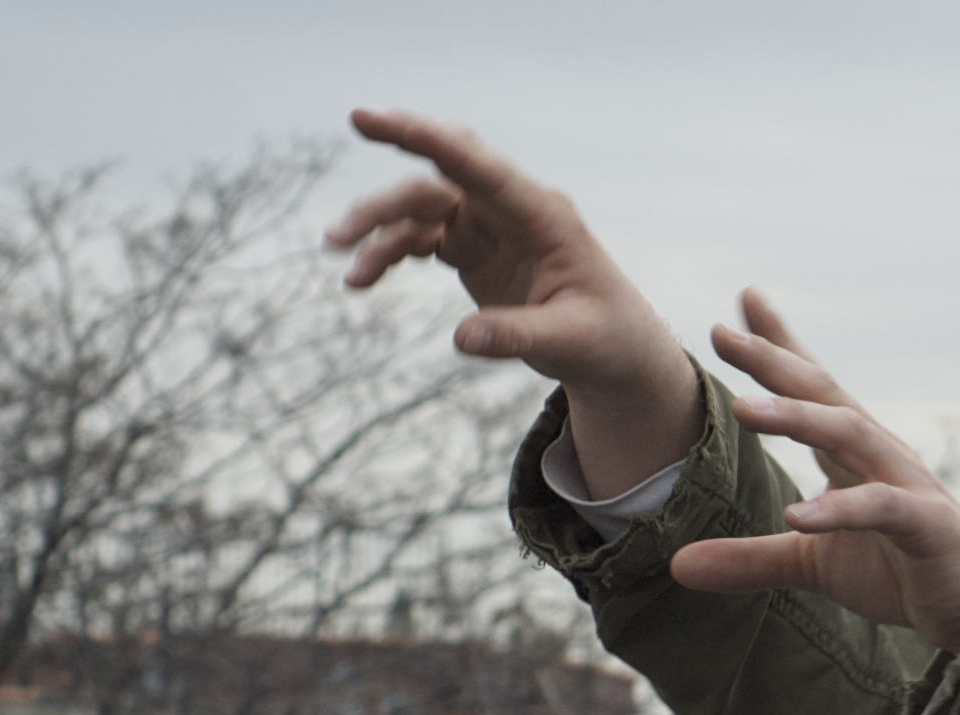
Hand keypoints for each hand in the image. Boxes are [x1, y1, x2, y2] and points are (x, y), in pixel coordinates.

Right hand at [327, 108, 696, 494]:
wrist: (615, 351)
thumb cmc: (606, 338)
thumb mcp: (572, 342)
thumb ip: (518, 335)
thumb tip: (462, 338)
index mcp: (544, 216)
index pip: (481, 167)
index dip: (430, 138)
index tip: (376, 119)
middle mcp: (511, 211)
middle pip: (442, 175)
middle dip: (397, 160)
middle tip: (351, 144)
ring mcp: (488, 226)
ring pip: (420, 208)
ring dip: (379, 229)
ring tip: (345, 268)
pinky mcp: (471, 249)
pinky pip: (418, 239)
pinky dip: (387, 255)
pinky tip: (361, 280)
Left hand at [669, 291, 959, 654]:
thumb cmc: (899, 571)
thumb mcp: (811, 564)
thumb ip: (749, 559)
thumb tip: (676, 565)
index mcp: (851, 453)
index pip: (811, 390)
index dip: (776, 347)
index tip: (733, 308)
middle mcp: (877, 453)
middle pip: (822, 394)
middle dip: (774, 361)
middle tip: (722, 334)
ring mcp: (904, 483)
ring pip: (848, 434)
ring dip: (797, 418)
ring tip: (743, 408)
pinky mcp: (925, 524)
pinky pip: (879, 507)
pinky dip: (840, 509)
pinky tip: (799, 513)